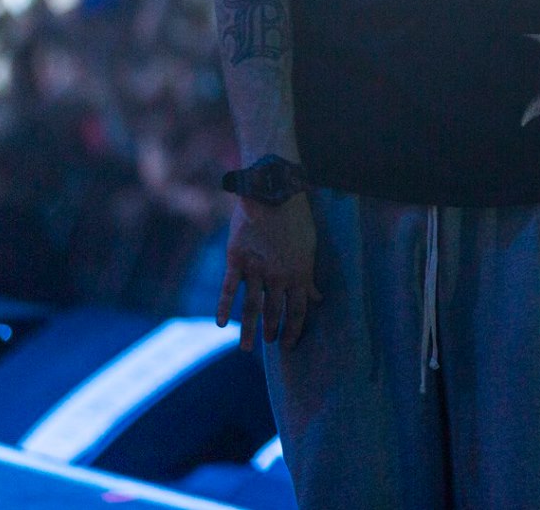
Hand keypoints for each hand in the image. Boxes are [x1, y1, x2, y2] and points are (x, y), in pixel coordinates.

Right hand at [217, 194, 320, 351]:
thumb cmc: (296, 218)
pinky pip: (229, 289)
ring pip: (253, 306)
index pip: (298, 310)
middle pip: (275, 311)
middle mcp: (278, 275)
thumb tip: (317, 297)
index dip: (294, 329)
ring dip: (249, 329)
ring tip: (246, 348)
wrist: (274, 193)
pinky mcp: (237, 259)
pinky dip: (225, 307)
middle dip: (273, 331)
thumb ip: (309, 275)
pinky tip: (221, 324)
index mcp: (299, 273)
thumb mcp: (310, 247)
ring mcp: (257, 269)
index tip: (290, 344)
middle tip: (269, 344)